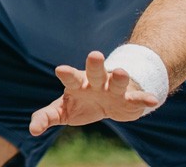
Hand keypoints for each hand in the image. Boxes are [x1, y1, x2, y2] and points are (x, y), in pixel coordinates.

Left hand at [27, 51, 161, 135]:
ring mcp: (115, 89)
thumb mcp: (62, 110)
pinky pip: (138, 98)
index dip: (66, 73)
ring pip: (117, 82)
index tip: (60, 69)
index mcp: (78, 83)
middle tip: (94, 55)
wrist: (109, 104)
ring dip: (120, 78)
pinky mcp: (131, 99)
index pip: (71, 77)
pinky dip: (144, 98)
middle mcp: (97, 82)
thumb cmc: (81, 103)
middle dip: (95, 65)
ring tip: (121, 73)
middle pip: (95, 72)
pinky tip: (153, 100)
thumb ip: (46, 116)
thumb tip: (32, 130)